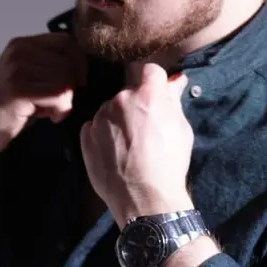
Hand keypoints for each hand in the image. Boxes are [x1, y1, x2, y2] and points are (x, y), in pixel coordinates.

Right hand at [0, 33, 85, 158]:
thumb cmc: (7, 108)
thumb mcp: (30, 78)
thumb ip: (50, 66)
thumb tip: (82, 68)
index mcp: (23, 44)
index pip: (65, 41)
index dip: (79, 62)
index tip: (78, 82)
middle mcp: (19, 52)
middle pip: (68, 62)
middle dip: (71, 87)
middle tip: (59, 104)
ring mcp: (16, 70)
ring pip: (65, 79)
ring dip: (66, 101)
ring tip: (51, 111)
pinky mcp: (17, 91)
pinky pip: (59, 94)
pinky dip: (62, 109)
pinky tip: (51, 117)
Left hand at [80, 62, 193, 227]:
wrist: (144, 198)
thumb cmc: (169, 164)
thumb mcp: (180, 129)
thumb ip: (174, 100)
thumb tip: (176, 81)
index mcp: (148, 94)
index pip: (150, 69)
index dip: (154, 81)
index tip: (157, 92)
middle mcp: (120, 99)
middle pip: (128, 90)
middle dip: (136, 102)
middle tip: (145, 126)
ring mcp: (100, 117)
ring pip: (111, 108)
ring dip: (118, 118)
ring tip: (129, 145)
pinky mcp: (86, 135)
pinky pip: (95, 126)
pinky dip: (104, 133)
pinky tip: (115, 151)